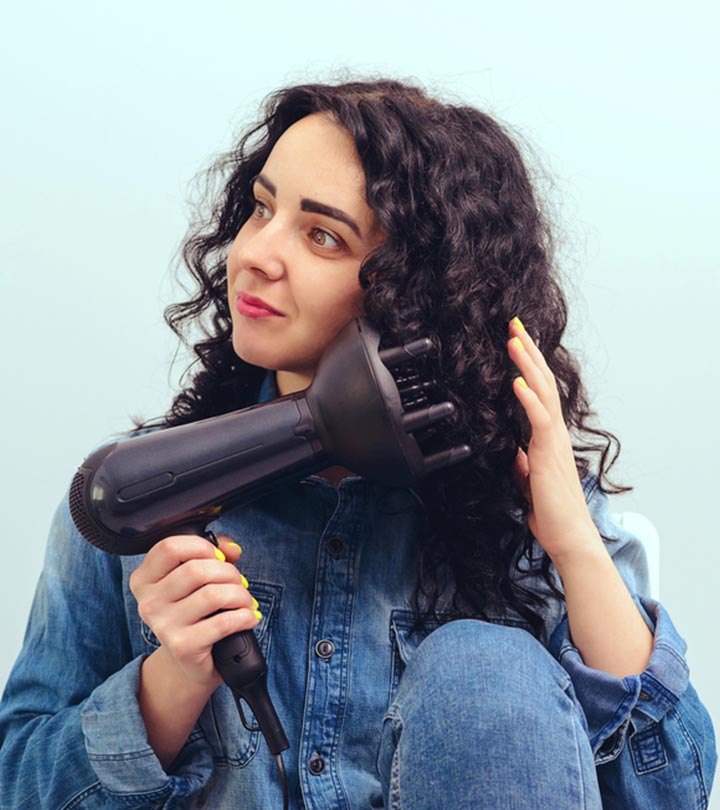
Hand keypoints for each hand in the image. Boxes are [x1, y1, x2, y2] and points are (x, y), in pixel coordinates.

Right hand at [129, 535, 259, 689]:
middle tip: (240, 584)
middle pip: (197, 570)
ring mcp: (163, 626)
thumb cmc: (195, 612)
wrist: (189, 661)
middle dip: (229, 573)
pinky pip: (223, 622)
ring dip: (240, 595)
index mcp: (144, 580)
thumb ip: (214, 553)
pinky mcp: (183, 646)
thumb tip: (231, 549)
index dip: (201, 546)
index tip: (218, 557)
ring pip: (213, 594)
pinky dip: (244, 616)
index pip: (170, 547)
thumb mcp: (198, 578)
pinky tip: (248, 618)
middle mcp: (148, 602)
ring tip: (245, 602)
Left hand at [508, 317, 600, 561]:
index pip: (538, 392)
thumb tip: (514, 454)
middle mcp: (553, 434)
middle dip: (528, 352)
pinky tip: (517, 382)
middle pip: (542, 383)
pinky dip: (528, 399)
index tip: (515, 342)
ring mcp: (553, 442)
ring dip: (527, 365)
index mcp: (547, 438)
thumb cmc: (551, 514)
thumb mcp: (529, 484)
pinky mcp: (549, 455)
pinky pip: (540, 421)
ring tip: (513, 339)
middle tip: (514, 325)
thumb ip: (522, 465)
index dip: (527, 366)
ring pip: (542, 394)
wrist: (567, 538)